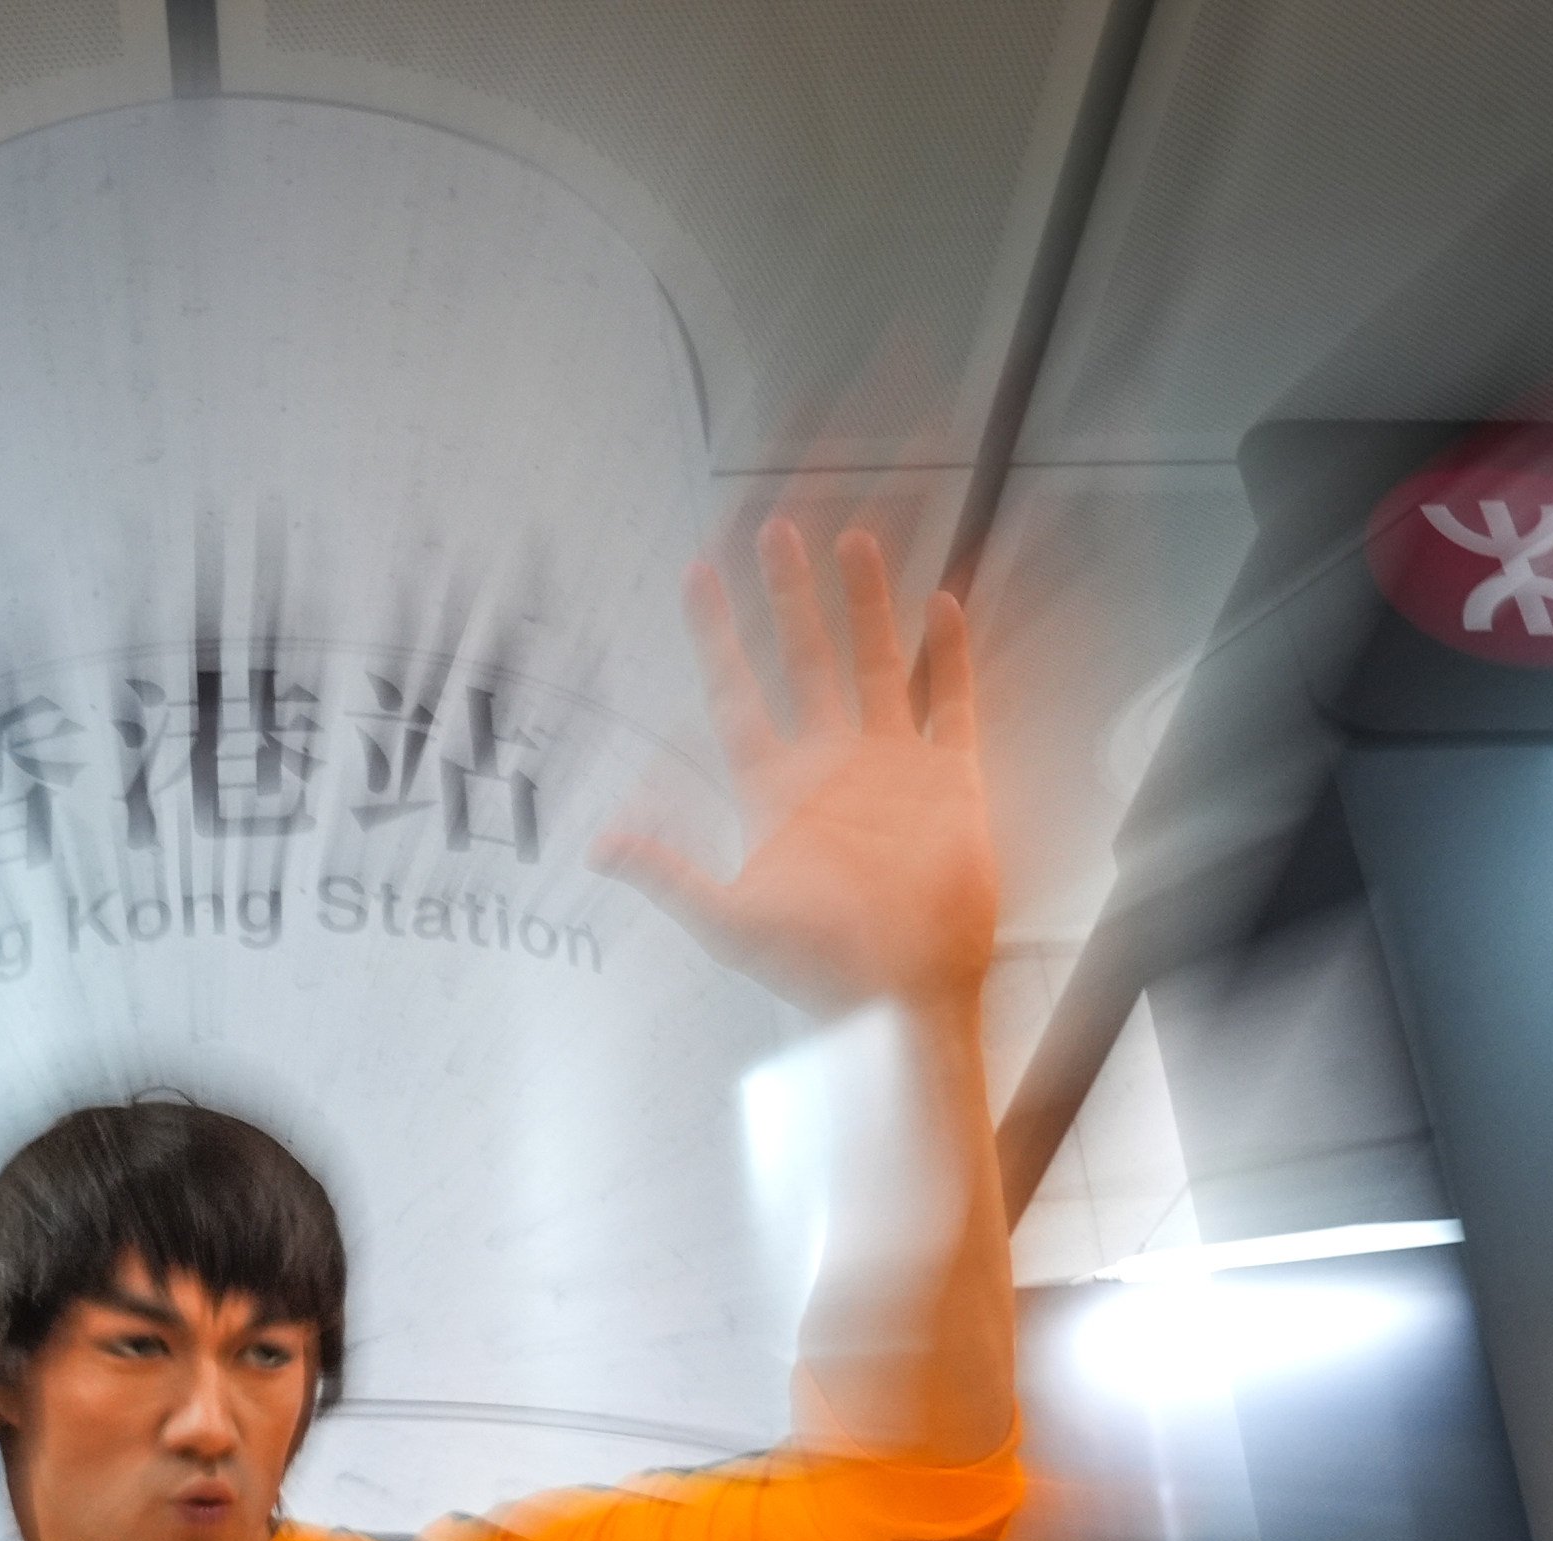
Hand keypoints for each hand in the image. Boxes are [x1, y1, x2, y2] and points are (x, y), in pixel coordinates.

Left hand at [596, 521, 997, 1014]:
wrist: (901, 995)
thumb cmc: (816, 967)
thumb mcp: (727, 922)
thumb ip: (669, 874)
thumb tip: (599, 848)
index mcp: (775, 790)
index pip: (737, 694)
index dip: (716, 637)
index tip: (696, 576)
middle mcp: (832, 767)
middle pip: (806, 661)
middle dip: (791, 598)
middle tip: (778, 532)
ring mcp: (894, 769)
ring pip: (877, 665)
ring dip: (866, 605)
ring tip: (853, 542)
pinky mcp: (952, 781)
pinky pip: (952, 703)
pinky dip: (949, 656)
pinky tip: (941, 604)